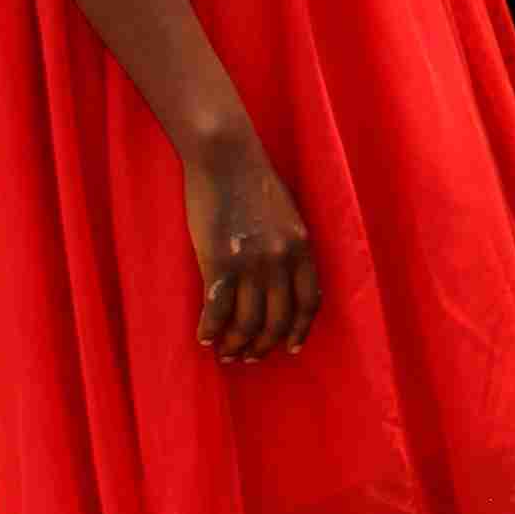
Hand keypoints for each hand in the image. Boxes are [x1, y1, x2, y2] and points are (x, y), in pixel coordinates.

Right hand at [180, 131, 318, 360]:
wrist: (227, 156)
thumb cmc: (254, 181)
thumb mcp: (288, 214)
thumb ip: (291, 245)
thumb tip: (287, 275)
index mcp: (303, 247)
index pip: (310, 302)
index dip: (300, 330)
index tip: (291, 348)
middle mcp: (282, 260)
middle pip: (278, 320)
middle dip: (264, 345)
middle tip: (250, 357)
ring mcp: (252, 263)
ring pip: (248, 322)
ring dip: (237, 345)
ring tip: (226, 354)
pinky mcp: (219, 262)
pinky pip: (217, 309)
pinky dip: (210, 329)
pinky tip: (204, 338)